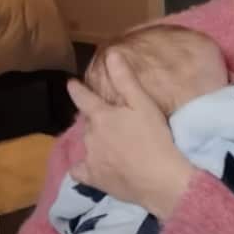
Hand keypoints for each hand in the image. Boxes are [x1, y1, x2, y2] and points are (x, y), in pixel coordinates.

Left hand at [66, 51, 196, 219]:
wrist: (161, 179)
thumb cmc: (155, 138)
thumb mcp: (143, 104)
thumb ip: (125, 79)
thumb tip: (111, 53)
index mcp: (101, 115)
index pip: (83, 97)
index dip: (76, 89)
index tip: (71, 83)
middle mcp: (90, 135)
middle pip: (88, 122)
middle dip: (94, 119)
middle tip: (108, 120)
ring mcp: (90, 158)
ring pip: (86, 144)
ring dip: (93, 140)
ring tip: (106, 143)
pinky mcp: (94, 179)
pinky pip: (79, 171)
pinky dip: (83, 167)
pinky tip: (90, 168)